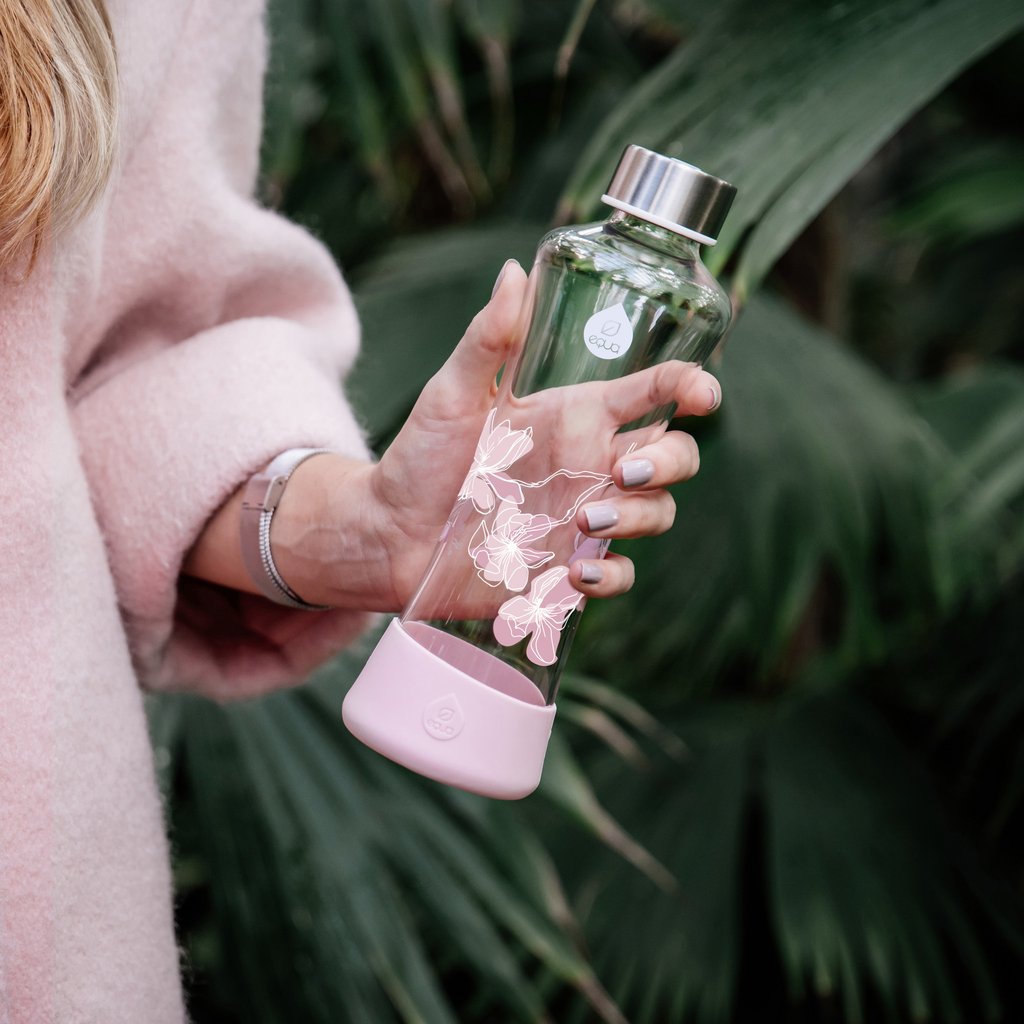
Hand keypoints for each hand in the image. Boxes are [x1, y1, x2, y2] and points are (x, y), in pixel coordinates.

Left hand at [183, 259, 722, 611]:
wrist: (387, 531)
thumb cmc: (418, 456)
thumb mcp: (451, 393)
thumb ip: (488, 339)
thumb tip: (515, 271)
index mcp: (574, 416)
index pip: (651, 393)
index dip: (688, 387)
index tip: (702, 393)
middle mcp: (590, 465)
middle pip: (675, 456)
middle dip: (672, 461)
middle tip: (622, 469)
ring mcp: (583, 518)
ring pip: (657, 514)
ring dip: (638, 516)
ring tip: (584, 519)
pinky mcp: (567, 567)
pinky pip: (619, 575)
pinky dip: (612, 576)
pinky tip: (576, 573)